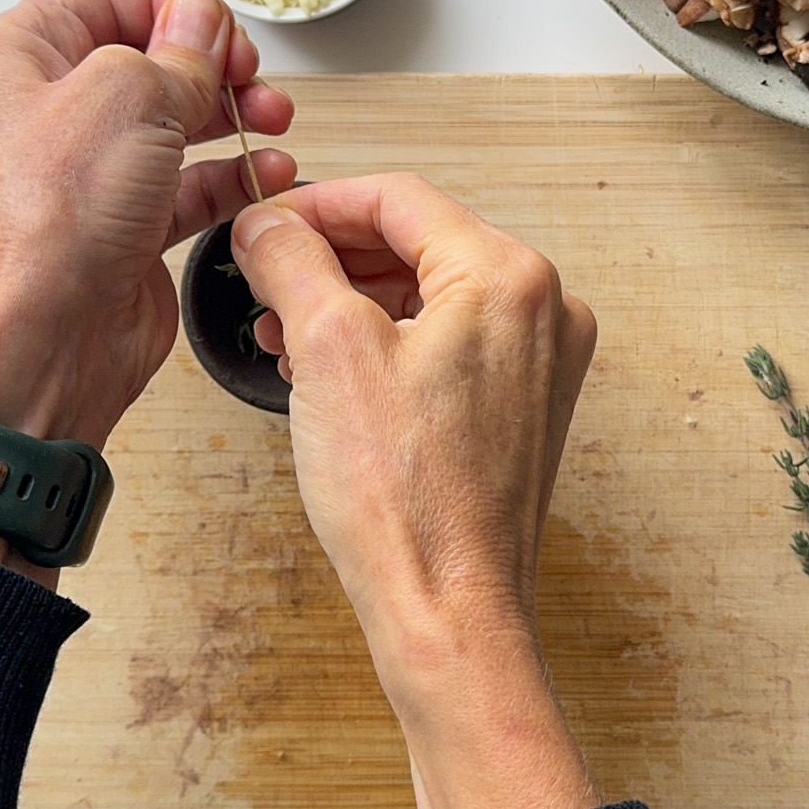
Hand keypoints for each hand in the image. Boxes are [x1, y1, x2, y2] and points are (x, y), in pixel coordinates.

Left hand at [0, 0, 295, 577]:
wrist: (45, 333)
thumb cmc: (52, 218)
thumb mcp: (131, 94)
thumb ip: (181, 50)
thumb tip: (204, 20)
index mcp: (23, 55)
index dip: (169, 3)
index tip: (218, 28)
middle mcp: (51, 109)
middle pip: (148, 57)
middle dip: (213, 63)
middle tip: (250, 76)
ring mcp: (91, 170)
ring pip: (177, 121)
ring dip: (233, 116)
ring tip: (273, 119)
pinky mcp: (126, 224)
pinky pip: (191, 185)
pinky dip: (234, 176)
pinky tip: (268, 173)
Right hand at [230, 177, 599, 808]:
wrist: (448, 610)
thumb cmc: (404, 500)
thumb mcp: (327, 349)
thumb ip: (292, 260)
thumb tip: (268, 223)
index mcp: (510, 278)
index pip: (400, 198)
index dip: (318, 203)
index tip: (264, 223)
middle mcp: (544, 311)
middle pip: (418, 243)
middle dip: (332, 257)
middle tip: (264, 278)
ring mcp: (542, 363)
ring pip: (431, 294)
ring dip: (354, 301)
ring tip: (284, 330)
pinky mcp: (525, 407)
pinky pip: (449, 343)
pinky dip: (388, 342)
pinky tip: (329, 371)